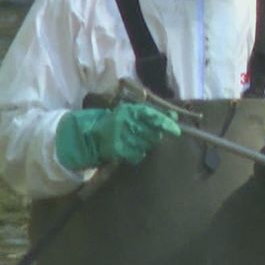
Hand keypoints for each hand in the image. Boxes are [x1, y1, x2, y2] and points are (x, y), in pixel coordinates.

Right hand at [55, 102, 180, 170]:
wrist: (88, 135)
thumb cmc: (113, 122)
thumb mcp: (129, 114)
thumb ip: (150, 115)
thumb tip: (175, 116)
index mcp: (128, 110)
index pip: (152, 115)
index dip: (165, 122)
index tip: (176, 129)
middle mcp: (124, 121)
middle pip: (151, 132)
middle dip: (154, 136)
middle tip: (149, 136)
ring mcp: (120, 135)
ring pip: (145, 144)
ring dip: (144, 145)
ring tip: (135, 141)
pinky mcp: (116, 149)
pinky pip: (136, 154)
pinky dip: (136, 153)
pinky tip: (130, 149)